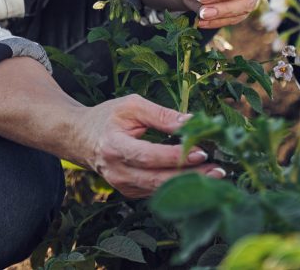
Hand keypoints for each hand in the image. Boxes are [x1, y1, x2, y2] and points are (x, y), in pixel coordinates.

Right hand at [73, 94, 223, 197]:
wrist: (81, 138)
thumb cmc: (107, 118)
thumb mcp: (131, 106)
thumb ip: (160, 115)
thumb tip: (191, 122)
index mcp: (113, 147)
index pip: (148, 156)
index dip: (175, 156)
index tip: (202, 152)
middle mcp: (117, 172)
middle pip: (157, 180)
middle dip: (191, 176)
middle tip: (219, 170)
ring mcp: (123, 186)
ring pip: (160, 190)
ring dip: (189, 184)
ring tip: (216, 175)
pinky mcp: (130, 193)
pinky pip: (157, 192)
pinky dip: (178, 186)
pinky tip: (198, 178)